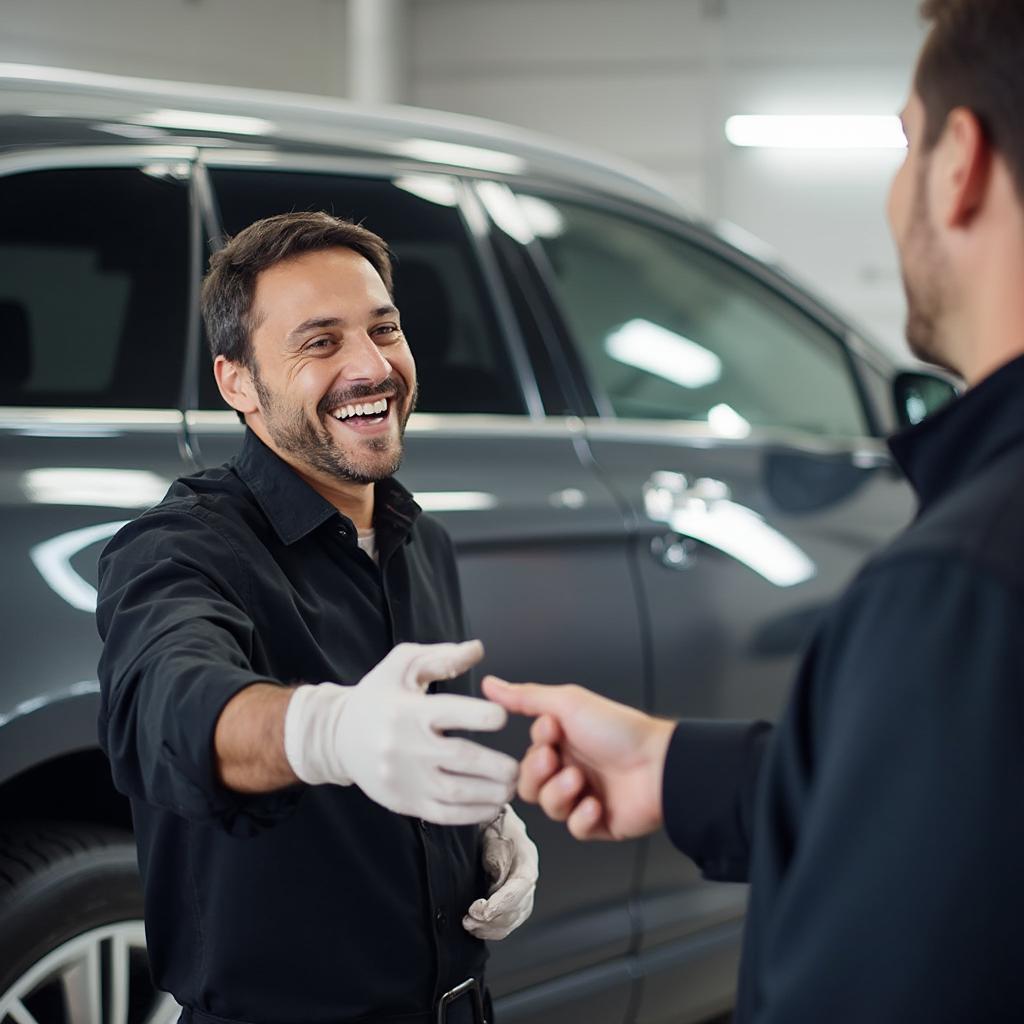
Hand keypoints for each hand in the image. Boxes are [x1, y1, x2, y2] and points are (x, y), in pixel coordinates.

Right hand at [284, 641, 518, 824]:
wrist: (337, 737)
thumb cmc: (378, 696)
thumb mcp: (402, 665)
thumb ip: (441, 656)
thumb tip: (478, 649)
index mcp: (410, 710)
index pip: (454, 713)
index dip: (486, 715)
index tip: (503, 716)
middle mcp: (407, 746)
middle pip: (462, 759)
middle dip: (497, 765)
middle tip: (517, 765)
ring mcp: (404, 778)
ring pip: (457, 792)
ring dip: (491, 793)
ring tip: (510, 785)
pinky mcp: (403, 802)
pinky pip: (443, 815)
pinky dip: (473, 814)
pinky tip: (491, 804)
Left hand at [463, 804, 537, 940]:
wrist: (487, 820)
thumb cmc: (488, 820)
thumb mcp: (490, 825)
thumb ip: (495, 847)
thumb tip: (497, 872)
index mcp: (526, 855)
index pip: (522, 884)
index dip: (504, 901)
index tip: (482, 910)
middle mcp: (527, 875)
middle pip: (520, 906)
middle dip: (494, 918)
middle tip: (469, 918)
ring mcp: (522, 889)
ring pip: (515, 918)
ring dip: (491, 927)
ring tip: (469, 924)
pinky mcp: (511, 900)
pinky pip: (509, 921)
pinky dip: (492, 930)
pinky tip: (476, 928)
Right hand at [482, 677, 674, 840]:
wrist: (659, 765)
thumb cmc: (618, 730)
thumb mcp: (567, 703)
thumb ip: (525, 697)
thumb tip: (489, 684)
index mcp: (564, 743)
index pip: (527, 755)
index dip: (535, 746)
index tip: (552, 731)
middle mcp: (571, 769)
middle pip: (529, 785)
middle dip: (539, 774)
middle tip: (557, 761)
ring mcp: (584, 797)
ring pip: (549, 807)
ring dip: (560, 793)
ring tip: (582, 781)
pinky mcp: (599, 823)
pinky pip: (574, 829)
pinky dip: (582, 817)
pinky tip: (596, 804)